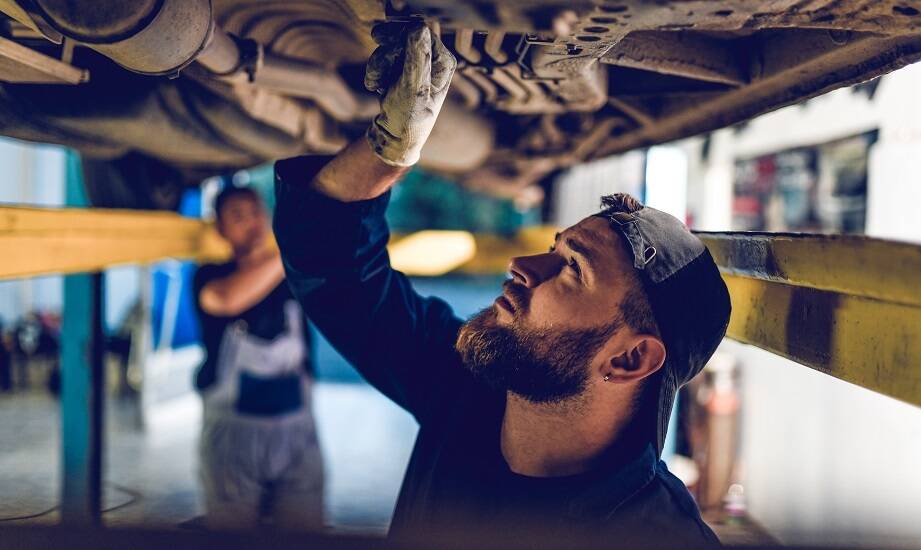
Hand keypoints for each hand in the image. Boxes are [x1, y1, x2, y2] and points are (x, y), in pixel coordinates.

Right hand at [364, 22, 455, 166]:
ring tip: (374, 85)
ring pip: (389, 48)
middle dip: (386, 51)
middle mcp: (432, 61)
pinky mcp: (400, 71)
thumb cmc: (409, 119)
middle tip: (376, 67)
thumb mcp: (413, 89)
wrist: (394, 138)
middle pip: (403, 36)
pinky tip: (376, 87)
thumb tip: (418, 27)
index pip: (421, 33)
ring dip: (377, 64)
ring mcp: (415, 65)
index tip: (381, 41)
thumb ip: (416, 58)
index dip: (399, 35)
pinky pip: (383, 59)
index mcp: (443, 63)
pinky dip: (375, 71)